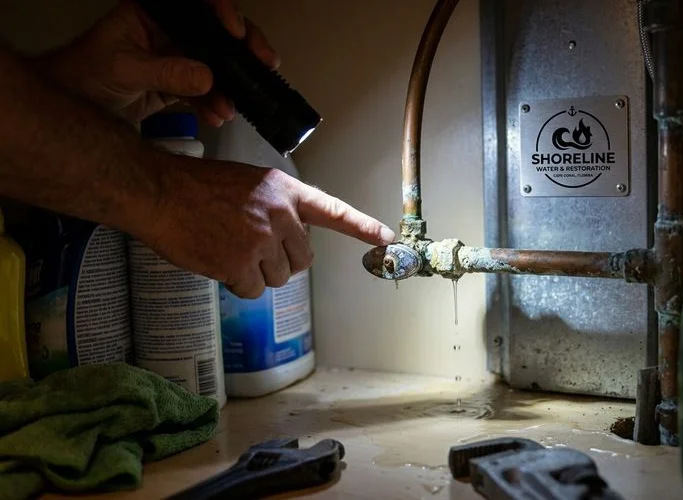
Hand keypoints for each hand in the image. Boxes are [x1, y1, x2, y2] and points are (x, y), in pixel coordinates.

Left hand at [33, 0, 275, 124]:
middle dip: (242, 49)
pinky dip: (215, 104)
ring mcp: (175, 58)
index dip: (222, 12)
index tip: (236, 33)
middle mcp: (168, 31)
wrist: (71, 107)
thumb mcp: (124, 69)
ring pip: (216, 65)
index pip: (197, 4)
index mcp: (153, 13)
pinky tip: (219, 116)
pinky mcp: (176, 85)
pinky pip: (206, 91)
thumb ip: (166, 73)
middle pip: (216, 33)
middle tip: (264, 64)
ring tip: (236, 106)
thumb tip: (207, 78)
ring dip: (231, 86)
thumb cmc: (83, 75)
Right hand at [143, 154, 395, 297]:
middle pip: (303, 259)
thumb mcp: (250, 184)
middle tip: (252, 247)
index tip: (387, 239)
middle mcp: (279, 215)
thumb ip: (277, 208)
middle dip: (282, 260)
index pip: (333, 211)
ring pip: (278, 278)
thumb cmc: (199, 187)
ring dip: (258, 273)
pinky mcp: (239, 265)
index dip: (362, 227)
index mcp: (285, 191)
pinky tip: (219, 262)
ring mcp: (260, 241)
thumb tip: (292, 239)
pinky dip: (237, 284)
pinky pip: (252, 290)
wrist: (159, 192)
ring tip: (229, 248)